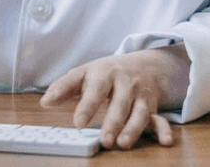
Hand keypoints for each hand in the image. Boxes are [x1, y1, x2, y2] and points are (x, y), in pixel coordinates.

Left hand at [41, 49, 188, 149]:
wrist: (141, 64)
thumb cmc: (105, 73)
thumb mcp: (83, 74)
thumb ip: (63, 87)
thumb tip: (45, 102)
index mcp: (104, 73)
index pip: (95, 90)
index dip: (87, 106)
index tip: (77, 123)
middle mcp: (125, 84)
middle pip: (119, 104)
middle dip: (112, 122)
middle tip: (104, 140)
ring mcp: (140, 96)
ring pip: (140, 113)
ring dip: (133, 129)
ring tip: (122, 144)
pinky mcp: (153, 107)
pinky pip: (161, 119)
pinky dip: (164, 130)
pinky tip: (164, 142)